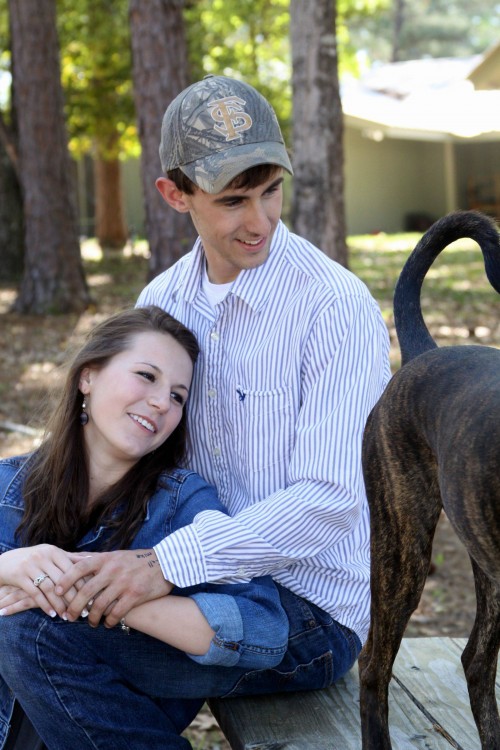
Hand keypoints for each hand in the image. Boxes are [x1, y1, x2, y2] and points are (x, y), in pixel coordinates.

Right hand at [0, 545, 84, 618]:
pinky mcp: (19, 576)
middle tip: (83, 611)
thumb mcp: (50, 555)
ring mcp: (30, 566)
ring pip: (49, 588)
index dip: (82, 584)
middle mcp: (42, 556)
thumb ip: (69, 558)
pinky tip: (52, 614)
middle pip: (62, 579)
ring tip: (67, 616)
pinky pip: (35, 593)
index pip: (72, 569)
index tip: (92, 598)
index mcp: (53, 551)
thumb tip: (92, 558)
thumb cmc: (33, 559)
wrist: (4, 562)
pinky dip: (45, 605)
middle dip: (73, 597)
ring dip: (59, 604)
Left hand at [56, 549, 172, 627]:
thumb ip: (91, 558)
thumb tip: (68, 558)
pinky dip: (109, 621)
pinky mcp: (135, 595)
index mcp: (106, 559)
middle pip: (87, 591)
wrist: (165, 563)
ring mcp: (124, 583)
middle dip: (75, 607)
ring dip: (92, 618)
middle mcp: (114, 570)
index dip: (66, 579)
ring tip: (91, 623)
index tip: (57, 591)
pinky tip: (108, 623)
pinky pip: (116, 612)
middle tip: (69, 617)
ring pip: (100, 605)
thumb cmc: (134, 560)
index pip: (80, 567)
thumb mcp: (113, 555)